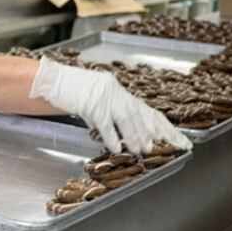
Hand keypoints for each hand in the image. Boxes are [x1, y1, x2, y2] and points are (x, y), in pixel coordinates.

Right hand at [30, 58, 191, 153]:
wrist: (50, 80)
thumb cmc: (70, 91)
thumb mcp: (95, 102)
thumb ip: (110, 117)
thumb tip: (124, 138)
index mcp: (118, 91)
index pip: (147, 111)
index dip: (165, 127)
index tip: (180, 140)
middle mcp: (115, 91)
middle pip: (141, 113)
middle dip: (157, 132)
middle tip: (169, 147)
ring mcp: (103, 96)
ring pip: (126, 118)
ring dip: (135, 136)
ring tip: (142, 150)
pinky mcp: (89, 103)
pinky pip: (104, 122)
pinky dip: (112, 136)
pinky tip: (117, 148)